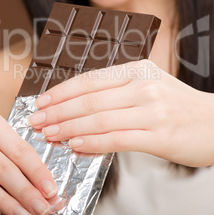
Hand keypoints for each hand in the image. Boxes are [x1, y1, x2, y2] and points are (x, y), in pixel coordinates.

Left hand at [29, 60, 213, 167]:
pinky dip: (92, 142)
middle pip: (89, 99)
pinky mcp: (160, 136)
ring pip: (99, 118)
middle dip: (57, 111)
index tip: (41, 101)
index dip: (61, 91)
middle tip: (36, 120)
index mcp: (136, 69)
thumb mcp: (149, 83)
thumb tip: (78, 103)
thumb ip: (117, 89)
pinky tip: (75, 145)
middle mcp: (142, 86)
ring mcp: (152, 111)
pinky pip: (117, 139)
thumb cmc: (177, 104)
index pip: (89, 79)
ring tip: (49, 134)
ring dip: (68, 127)